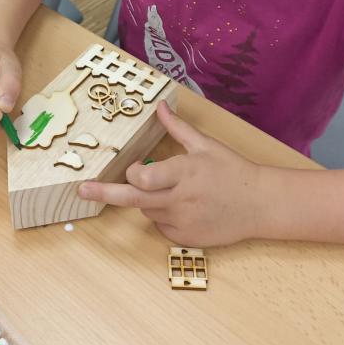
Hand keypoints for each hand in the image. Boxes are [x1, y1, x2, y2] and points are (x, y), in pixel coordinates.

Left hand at [78, 101, 263, 245]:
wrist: (260, 204)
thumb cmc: (233, 170)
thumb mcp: (206, 145)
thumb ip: (178, 128)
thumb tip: (159, 106)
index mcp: (184, 172)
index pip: (143, 177)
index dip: (133, 172)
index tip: (134, 168)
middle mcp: (180, 199)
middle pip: (134, 199)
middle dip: (105, 193)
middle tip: (83, 189)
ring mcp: (183, 222)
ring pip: (147, 211)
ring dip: (148, 200)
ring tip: (174, 191)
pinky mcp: (187, 238)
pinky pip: (162, 227)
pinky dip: (164, 217)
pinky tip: (184, 207)